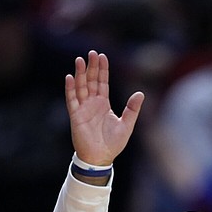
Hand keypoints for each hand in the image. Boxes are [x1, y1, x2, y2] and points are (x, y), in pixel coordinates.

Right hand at [65, 51, 144, 165]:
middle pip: (91, 81)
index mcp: (104, 104)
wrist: (101, 158)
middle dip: (91, 67)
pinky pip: (72, 99)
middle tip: (92, 53)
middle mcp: (92, 103)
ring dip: (80, 73)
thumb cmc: (113, 144)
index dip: (102, 70)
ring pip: (80, 87)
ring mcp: (83, 108)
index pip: (102, 82)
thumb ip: (132, 109)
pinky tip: (70, 77)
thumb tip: (141, 93)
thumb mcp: (127, 124)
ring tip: (80, 60)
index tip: (102, 56)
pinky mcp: (76, 116)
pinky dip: (70, 88)